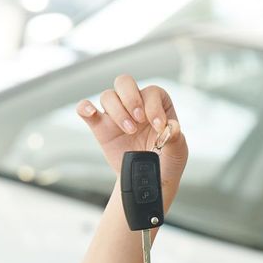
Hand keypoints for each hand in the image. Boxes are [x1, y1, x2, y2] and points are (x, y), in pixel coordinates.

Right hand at [76, 74, 188, 206]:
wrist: (146, 180)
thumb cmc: (165, 162)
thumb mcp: (177, 153)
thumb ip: (176, 139)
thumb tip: (172, 127)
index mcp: (157, 104)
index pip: (152, 92)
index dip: (154, 106)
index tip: (158, 127)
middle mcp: (134, 105)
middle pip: (125, 83)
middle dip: (131, 98)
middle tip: (139, 119)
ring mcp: (116, 115)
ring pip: (108, 96)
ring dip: (118, 111)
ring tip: (129, 131)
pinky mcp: (100, 127)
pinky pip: (86, 110)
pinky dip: (85, 108)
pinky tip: (90, 112)